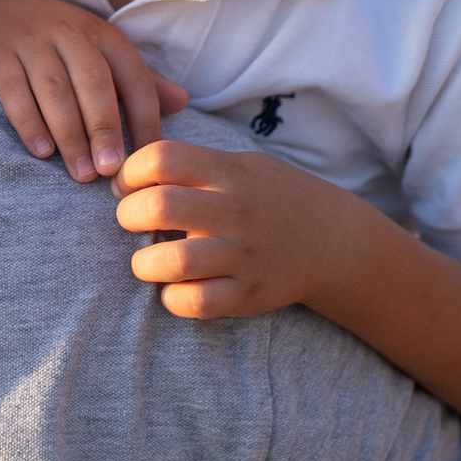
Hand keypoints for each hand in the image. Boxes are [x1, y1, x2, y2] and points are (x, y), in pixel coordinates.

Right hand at [0, 0, 187, 179]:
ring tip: (80, 174)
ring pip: (54, 89)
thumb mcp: (98, 50)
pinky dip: (28, 122)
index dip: (146, 119)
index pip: (134, 77)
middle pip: (94, 82)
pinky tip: (41, 152)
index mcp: (102, 35)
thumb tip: (182, 103)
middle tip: (111, 172)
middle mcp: (69, 33)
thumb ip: (137, 79)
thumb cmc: (56, 42)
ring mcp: (31, 41)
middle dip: (105, 129)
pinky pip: (13, 89)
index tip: (149, 161)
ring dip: (70, 134)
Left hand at [111, 138, 373, 318]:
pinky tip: (173, 289)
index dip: (130, 170)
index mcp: (228, 172)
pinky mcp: (249, 294)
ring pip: (173, 262)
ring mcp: (243, 255)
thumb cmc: (269, 198)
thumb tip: (124, 169)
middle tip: (131, 221)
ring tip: (147, 261)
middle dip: (128, 215)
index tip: (127, 185)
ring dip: (144, 263)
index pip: (162, 157)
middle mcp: (234, 211)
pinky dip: (173, 299)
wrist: (336, 242)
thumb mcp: (240, 164)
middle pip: (159, 206)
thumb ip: (191, 164)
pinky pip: (197, 303)